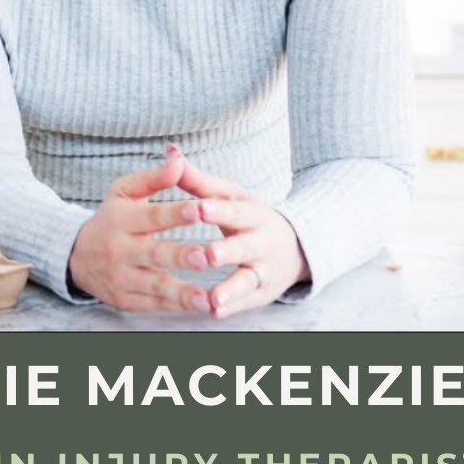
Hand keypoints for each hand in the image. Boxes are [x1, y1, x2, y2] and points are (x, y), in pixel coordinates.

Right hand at [68, 148, 213, 313]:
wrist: (76, 255)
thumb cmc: (111, 217)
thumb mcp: (125, 191)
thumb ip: (155, 177)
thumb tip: (178, 155)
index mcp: (122, 219)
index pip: (152, 216)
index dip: (175, 213)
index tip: (199, 209)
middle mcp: (120, 250)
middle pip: (153, 254)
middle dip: (180, 256)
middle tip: (206, 256)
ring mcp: (122, 277)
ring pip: (153, 286)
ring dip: (181, 293)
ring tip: (205, 298)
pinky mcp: (125, 300)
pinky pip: (152, 305)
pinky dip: (174, 307)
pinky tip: (198, 307)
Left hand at [176, 151, 309, 318]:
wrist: (293, 245)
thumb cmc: (246, 215)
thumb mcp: (228, 195)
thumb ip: (198, 180)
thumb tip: (170, 151)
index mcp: (251, 212)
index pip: (234, 210)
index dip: (216, 210)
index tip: (198, 208)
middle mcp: (261, 241)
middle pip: (244, 246)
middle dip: (227, 251)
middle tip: (208, 254)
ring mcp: (263, 269)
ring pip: (248, 280)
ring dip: (231, 289)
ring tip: (214, 298)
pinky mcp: (261, 292)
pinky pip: (246, 302)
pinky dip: (232, 307)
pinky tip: (214, 311)